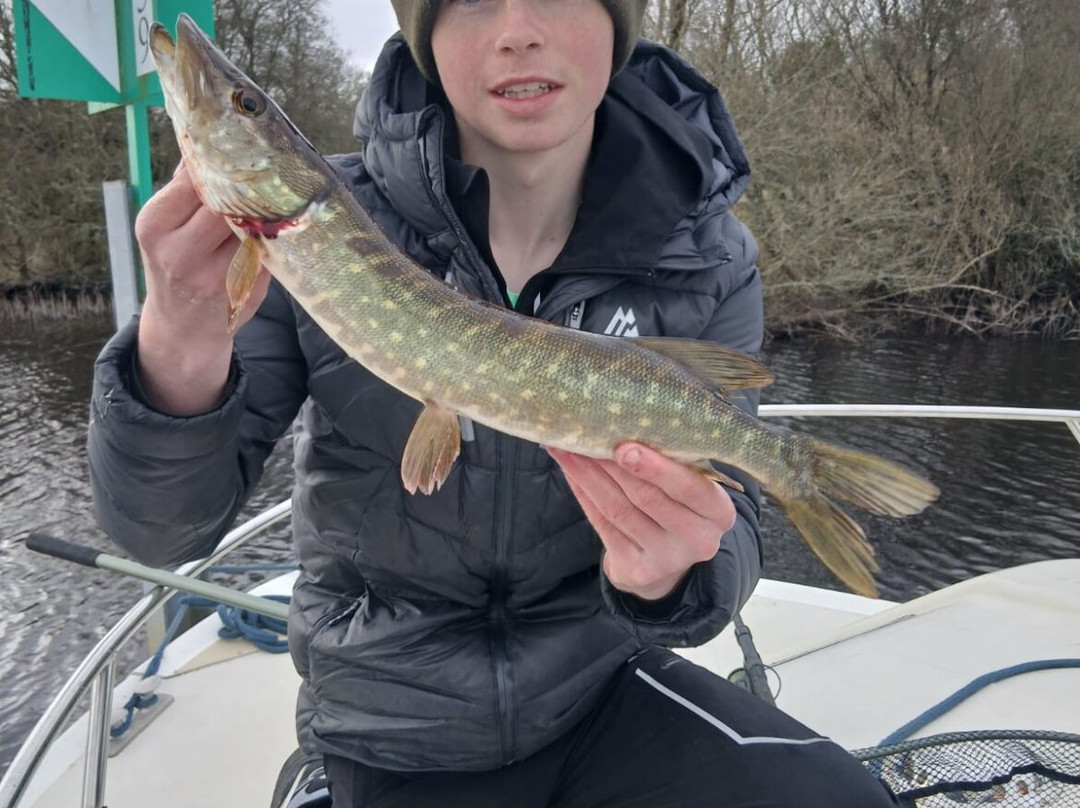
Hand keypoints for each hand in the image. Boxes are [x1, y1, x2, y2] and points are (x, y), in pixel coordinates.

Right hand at [134, 162, 270, 413]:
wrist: (183, 326)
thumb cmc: (178, 263)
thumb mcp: (166, 227)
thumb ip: (186, 191)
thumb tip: (214, 141)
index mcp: (156, 225)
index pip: (193, 181)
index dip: (219, 163)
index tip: (240, 146)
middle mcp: (180, 252)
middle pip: (225, 201)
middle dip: (246, 184)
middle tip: (267, 166)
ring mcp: (215, 274)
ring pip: (251, 225)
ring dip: (266, 207)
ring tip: (280, 188)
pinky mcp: (245, 289)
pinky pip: (266, 249)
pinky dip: (275, 234)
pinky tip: (282, 221)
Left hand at [547, 443, 736, 601]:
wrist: (667, 559)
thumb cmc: (678, 505)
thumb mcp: (690, 487)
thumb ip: (672, 462)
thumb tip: (626, 421)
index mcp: (719, 512)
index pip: (689, 487)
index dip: (656, 468)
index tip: (624, 447)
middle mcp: (699, 539)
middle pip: (648, 498)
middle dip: (613, 466)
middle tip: (587, 438)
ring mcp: (667, 558)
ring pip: (619, 510)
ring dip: (589, 476)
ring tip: (567, 448)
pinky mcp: (636, 569)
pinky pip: (603, 524)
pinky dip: (584, 493)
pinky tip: (570, 470)